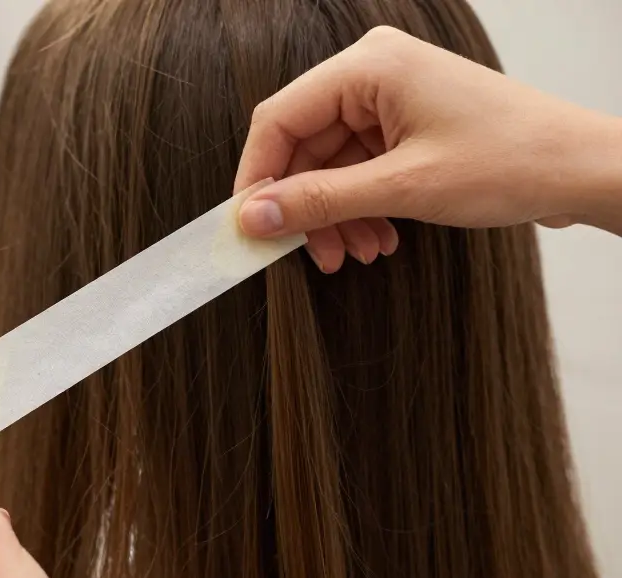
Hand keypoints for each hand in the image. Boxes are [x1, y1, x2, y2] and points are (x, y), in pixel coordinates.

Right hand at [235, 26, 621, 271]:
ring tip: (355, 255)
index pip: (279, 119)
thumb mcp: (402, 188)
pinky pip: (358, 168)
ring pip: (329, 164)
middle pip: (303, 145)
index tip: (249, 228)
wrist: (582, 170)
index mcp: (368, 66)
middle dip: (306, 207)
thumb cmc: (510, 161)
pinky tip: (377, 239)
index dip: (258, 177)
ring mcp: (391, 99)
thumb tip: (252, 219)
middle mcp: (374, 73)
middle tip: (312, 255)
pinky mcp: (406, 124)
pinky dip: (359, 207)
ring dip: (335, 215)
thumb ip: (318, 202)